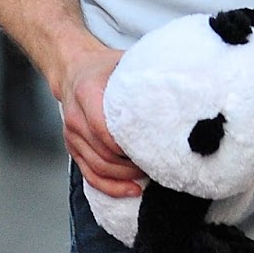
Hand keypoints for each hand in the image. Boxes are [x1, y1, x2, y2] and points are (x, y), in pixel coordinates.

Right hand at [59, 46, 144, 196]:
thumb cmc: (103, 67)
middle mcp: (76, 117)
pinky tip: (130, 190)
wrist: (74, 69)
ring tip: (149, 176)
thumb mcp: (123, 62)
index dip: (128, 146)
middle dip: (132, 165)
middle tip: (158, 165)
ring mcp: (72, 135)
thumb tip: (181, 81)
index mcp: (87, 93)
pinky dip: (110, 187)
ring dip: (125, 177)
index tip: (153, 151)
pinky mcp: (74, 148)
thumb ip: (146, 73)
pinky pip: (90, 175)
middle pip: (104, 154)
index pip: (105, 129)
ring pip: (98, 168)